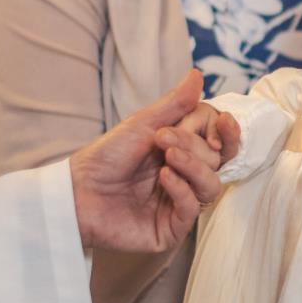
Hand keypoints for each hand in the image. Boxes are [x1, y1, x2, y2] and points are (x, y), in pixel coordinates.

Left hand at [71, 70, 229, 251]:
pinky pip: (192, 208)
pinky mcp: (171, 228)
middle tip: (163, 138)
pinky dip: (181, 189)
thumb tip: (197, 74)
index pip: (221, 142)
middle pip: (217, 160)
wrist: (76, 191)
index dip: (225, 132)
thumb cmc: (106, 157)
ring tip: (167, 157)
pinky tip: (163, 177)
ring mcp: (180, 203)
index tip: (222, 121)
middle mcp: (186, 178)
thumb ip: (175, 103)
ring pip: (211, 185)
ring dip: (194, 166)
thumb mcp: (142, 124)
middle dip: (193, 145)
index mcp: (184, 152)